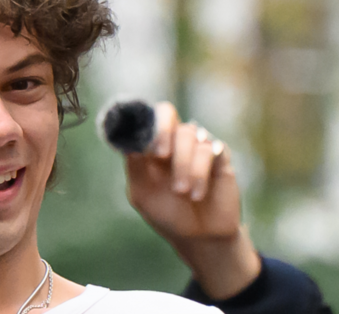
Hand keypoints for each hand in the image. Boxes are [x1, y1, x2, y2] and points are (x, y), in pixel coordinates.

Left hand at [125, 101, 260, 299]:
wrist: (200, 237)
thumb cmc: (166, 214)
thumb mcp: (142, 194)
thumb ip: (135, 168)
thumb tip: (130, 144)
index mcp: (149, 146)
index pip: (144, 118)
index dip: (141, 122)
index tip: (141, 141)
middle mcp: (172, 141)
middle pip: (167, 112)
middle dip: (162, 130)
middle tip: (160, 155)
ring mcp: (196, 146)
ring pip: (189, 134)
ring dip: (183, 165)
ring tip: (182, 192)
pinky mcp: (219, 156)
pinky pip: (210, 148)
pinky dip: (201, 171)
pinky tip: (197, 194)